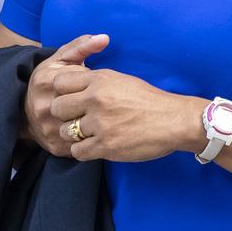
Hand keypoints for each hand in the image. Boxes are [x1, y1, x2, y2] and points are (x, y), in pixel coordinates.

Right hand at [22, 34, 108, 155]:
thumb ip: (82, 46)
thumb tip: (105, 37)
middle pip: (84, 106)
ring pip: (84, 127)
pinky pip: (82, 144)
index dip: (93, 83)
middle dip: (96, 104)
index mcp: (46, 80)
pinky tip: (94, 131)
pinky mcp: (54, 146)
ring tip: (100, 116)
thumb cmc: (49, 80)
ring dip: (95, 122)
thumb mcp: (61, 59)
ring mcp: (48, 128)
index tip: (94, 84)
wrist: (24, 110)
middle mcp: (44, 105)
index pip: (83, 82)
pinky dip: (91, 139)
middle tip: (101, 102)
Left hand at [50, 67, 204, 161]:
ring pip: (65, 131)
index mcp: (99, 80)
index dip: (62, 92)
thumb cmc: (149, 100)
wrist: (173, 120)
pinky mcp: (106, 145)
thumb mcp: (120, 79)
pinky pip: (78, 151)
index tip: (70, 99)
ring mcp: (100, 123)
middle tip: (74, 119)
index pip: (60, 82)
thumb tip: (75, 85)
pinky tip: (93, 146)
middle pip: (57, 107)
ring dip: (73, 135)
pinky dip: (83, 151)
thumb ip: (96, 81)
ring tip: (86, 135)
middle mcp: (96, 99)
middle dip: (64, 114)